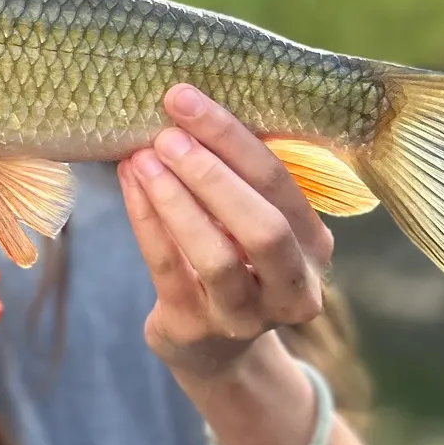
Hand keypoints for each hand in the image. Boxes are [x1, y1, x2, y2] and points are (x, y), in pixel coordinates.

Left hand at [118, 84, 333, 380]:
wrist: (212, 346)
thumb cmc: (231, 257)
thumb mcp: (250, 220)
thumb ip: (237, 174)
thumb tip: (186, 102)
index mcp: (313, 244)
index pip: (280, 183)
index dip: (232, 138)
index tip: (185, 98)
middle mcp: (293, 286)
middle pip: (263, 226)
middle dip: (213, 174)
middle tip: (167, 134)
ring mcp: (246, 316)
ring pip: (217, 256)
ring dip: (176, 201)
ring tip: (141, 158)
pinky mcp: (196, 328)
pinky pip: (170, 270)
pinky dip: (147, 222)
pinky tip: (130, 184)